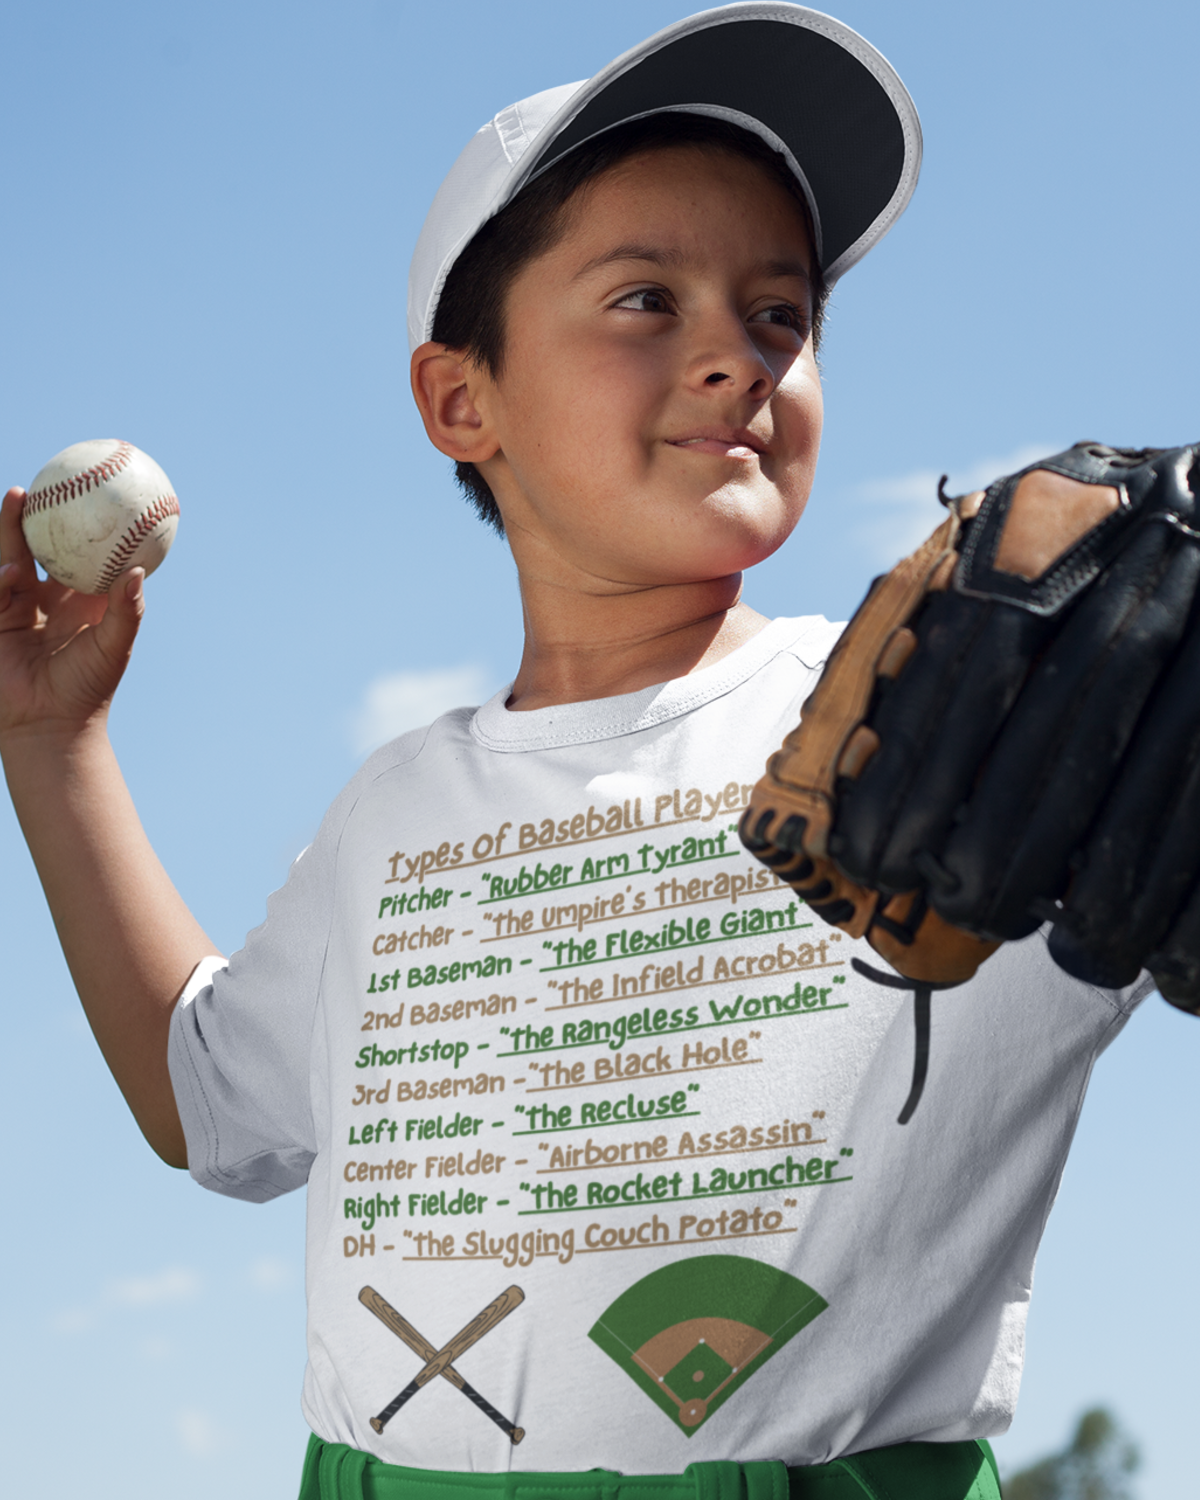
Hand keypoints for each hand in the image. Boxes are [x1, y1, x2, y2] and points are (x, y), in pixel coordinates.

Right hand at [0, 486, 144, 741]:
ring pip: (13, 557)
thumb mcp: (114, 647)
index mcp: (80, 600)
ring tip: (16, 496)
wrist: (50, 724)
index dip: (87, 524)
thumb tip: (138, 573)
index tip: (96, 491)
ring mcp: (18, 607)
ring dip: (12, 528)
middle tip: (48, 480)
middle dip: (41, 512)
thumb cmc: (88, 687)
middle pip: (42, 544)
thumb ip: (127, 611)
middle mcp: (48, 598)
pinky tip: (12, 570)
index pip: (83, 553)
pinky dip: (3, 577)